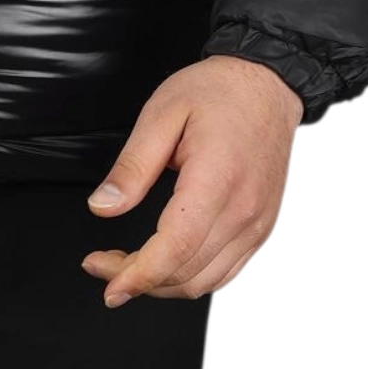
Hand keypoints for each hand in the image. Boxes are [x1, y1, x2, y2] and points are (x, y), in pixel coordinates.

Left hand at [80, 54, 303, 304]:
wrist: (266, 83)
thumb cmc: (218, 92)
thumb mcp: (161, 114)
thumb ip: (132, 167)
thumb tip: (103, 207)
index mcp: (216, 181)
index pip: (174, 249)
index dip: (136, 275)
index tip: (107, 286)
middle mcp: (243, 211)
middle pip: (186, 273)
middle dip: (137, 280)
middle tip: (101, 264)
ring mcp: (256, 224)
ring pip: (206, 282)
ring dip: (163, 285)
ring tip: (127, 267)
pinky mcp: (260, 227)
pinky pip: (225, 271)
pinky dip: (190, 278)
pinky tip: (165, 264)